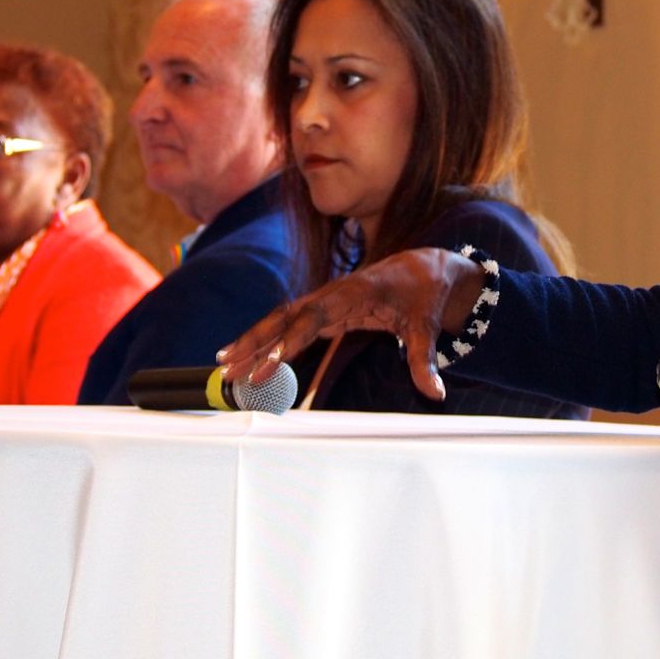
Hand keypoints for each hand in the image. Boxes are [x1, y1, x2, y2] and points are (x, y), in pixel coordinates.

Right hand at [218, 247, 485, 402]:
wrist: (422, 267)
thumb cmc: (422, 294)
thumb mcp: (426, 326)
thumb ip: (425, 360)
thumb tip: (435, 393)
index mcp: (355, 292)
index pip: (315, 318)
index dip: (291, 341)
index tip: (269, 365)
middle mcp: (332, 293)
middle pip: (286, 316)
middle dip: (256, 341)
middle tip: (230, 369)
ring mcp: (324, 300)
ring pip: (280, 318)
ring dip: (252, 339)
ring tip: (224, 365)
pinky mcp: (322, 309)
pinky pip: (287, 323)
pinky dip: (264, 337)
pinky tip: (244, 354)